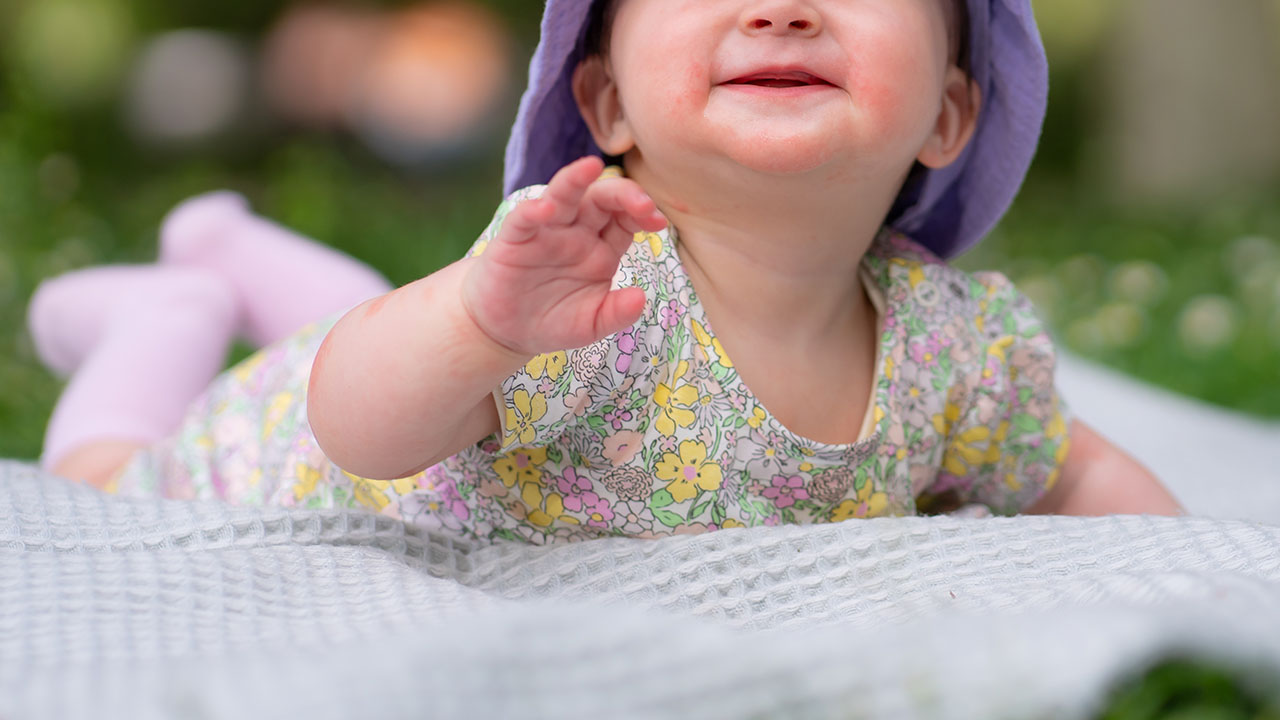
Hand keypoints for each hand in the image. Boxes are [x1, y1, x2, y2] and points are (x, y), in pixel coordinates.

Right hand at [462, 157, 667, 355]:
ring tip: (591, 167)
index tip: (658, 221)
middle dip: (624, 193)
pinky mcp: (514, 240)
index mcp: (601, 249)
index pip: (626, 219)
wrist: (506, 332)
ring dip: (576, 180)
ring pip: (563, 196)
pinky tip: (545, 209)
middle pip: (602, 199)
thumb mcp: (592, 324)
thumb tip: (641, 299)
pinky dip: (532, 210)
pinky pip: (524, 219)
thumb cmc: (554, 321)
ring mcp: (546, 233)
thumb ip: (617, 313)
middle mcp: (577, 233)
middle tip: (643, 204)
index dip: (642, 213)